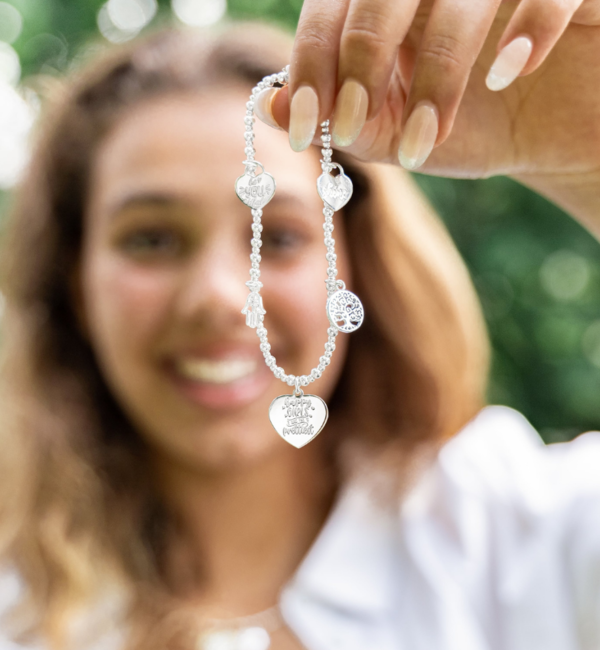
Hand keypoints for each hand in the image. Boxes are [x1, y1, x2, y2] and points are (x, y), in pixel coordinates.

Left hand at [256, 0, 599, 182]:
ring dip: (437, 69)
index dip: (310, 63)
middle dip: (359, 58)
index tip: (303, 129)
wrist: (558, 123)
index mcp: (390, 4)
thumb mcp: (400, 130)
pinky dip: (530, 21)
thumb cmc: (475, 123)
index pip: (331, 8)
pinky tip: (509, 74)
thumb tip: (269, 105)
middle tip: (353, 128)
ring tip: (425, 143)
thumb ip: (343, 117)